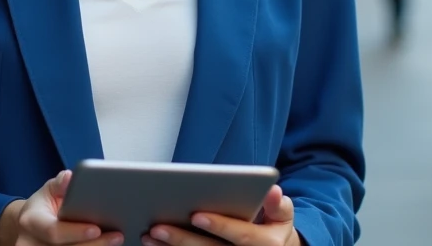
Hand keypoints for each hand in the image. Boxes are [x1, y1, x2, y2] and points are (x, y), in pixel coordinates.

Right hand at [10, 170, 123, 245]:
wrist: (31, 227)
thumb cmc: (43, 207)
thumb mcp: (48, 191)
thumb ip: (59, 184)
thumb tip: (69, 177)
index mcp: (31, 222)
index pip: (53, 231)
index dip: (76, 232)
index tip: (96, 229)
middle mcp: (33, 243)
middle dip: (94, 245)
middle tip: (116, 236)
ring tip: (115, 240)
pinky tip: (105, 245)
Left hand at [142, 186, 300, 245]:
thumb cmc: (272, 228)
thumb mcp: (282, 216)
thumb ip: (277, 205)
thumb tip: (274, 190)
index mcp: (266, 243)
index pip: (242, 235)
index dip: (220, 226)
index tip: (196, 215)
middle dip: (183, 239)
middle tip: (157, 226)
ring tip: (149, 234)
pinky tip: (154, 244)